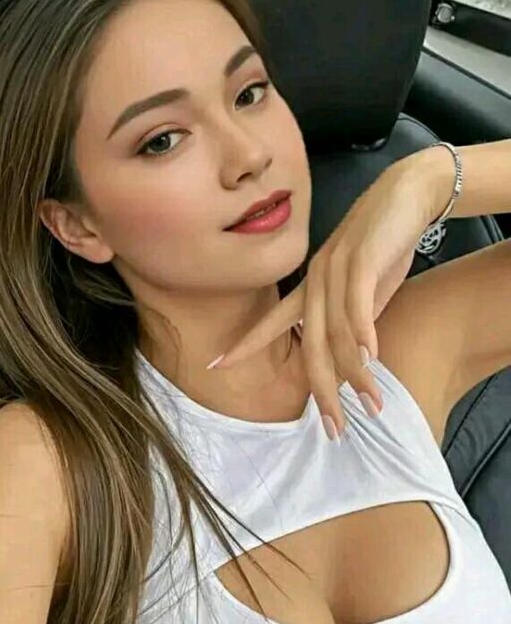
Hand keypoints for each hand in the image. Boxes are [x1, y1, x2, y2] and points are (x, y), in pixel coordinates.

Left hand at [207, 158, 436, 439]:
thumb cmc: (384, 243)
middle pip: (311, 346)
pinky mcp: (363, 259)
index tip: (214, 366)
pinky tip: (371, 356)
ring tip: (370, 405)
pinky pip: (358, 302)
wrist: (409, 193)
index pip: (272, 322)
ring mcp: (337, 269)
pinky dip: (363, 330)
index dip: (245, 344)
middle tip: (333, 430)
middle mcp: (316, 281)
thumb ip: (352, 320)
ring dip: (357, 373)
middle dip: (321, 391)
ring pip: (337, 333)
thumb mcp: (364, 288)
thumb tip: (352, 358)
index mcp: (310, 287)